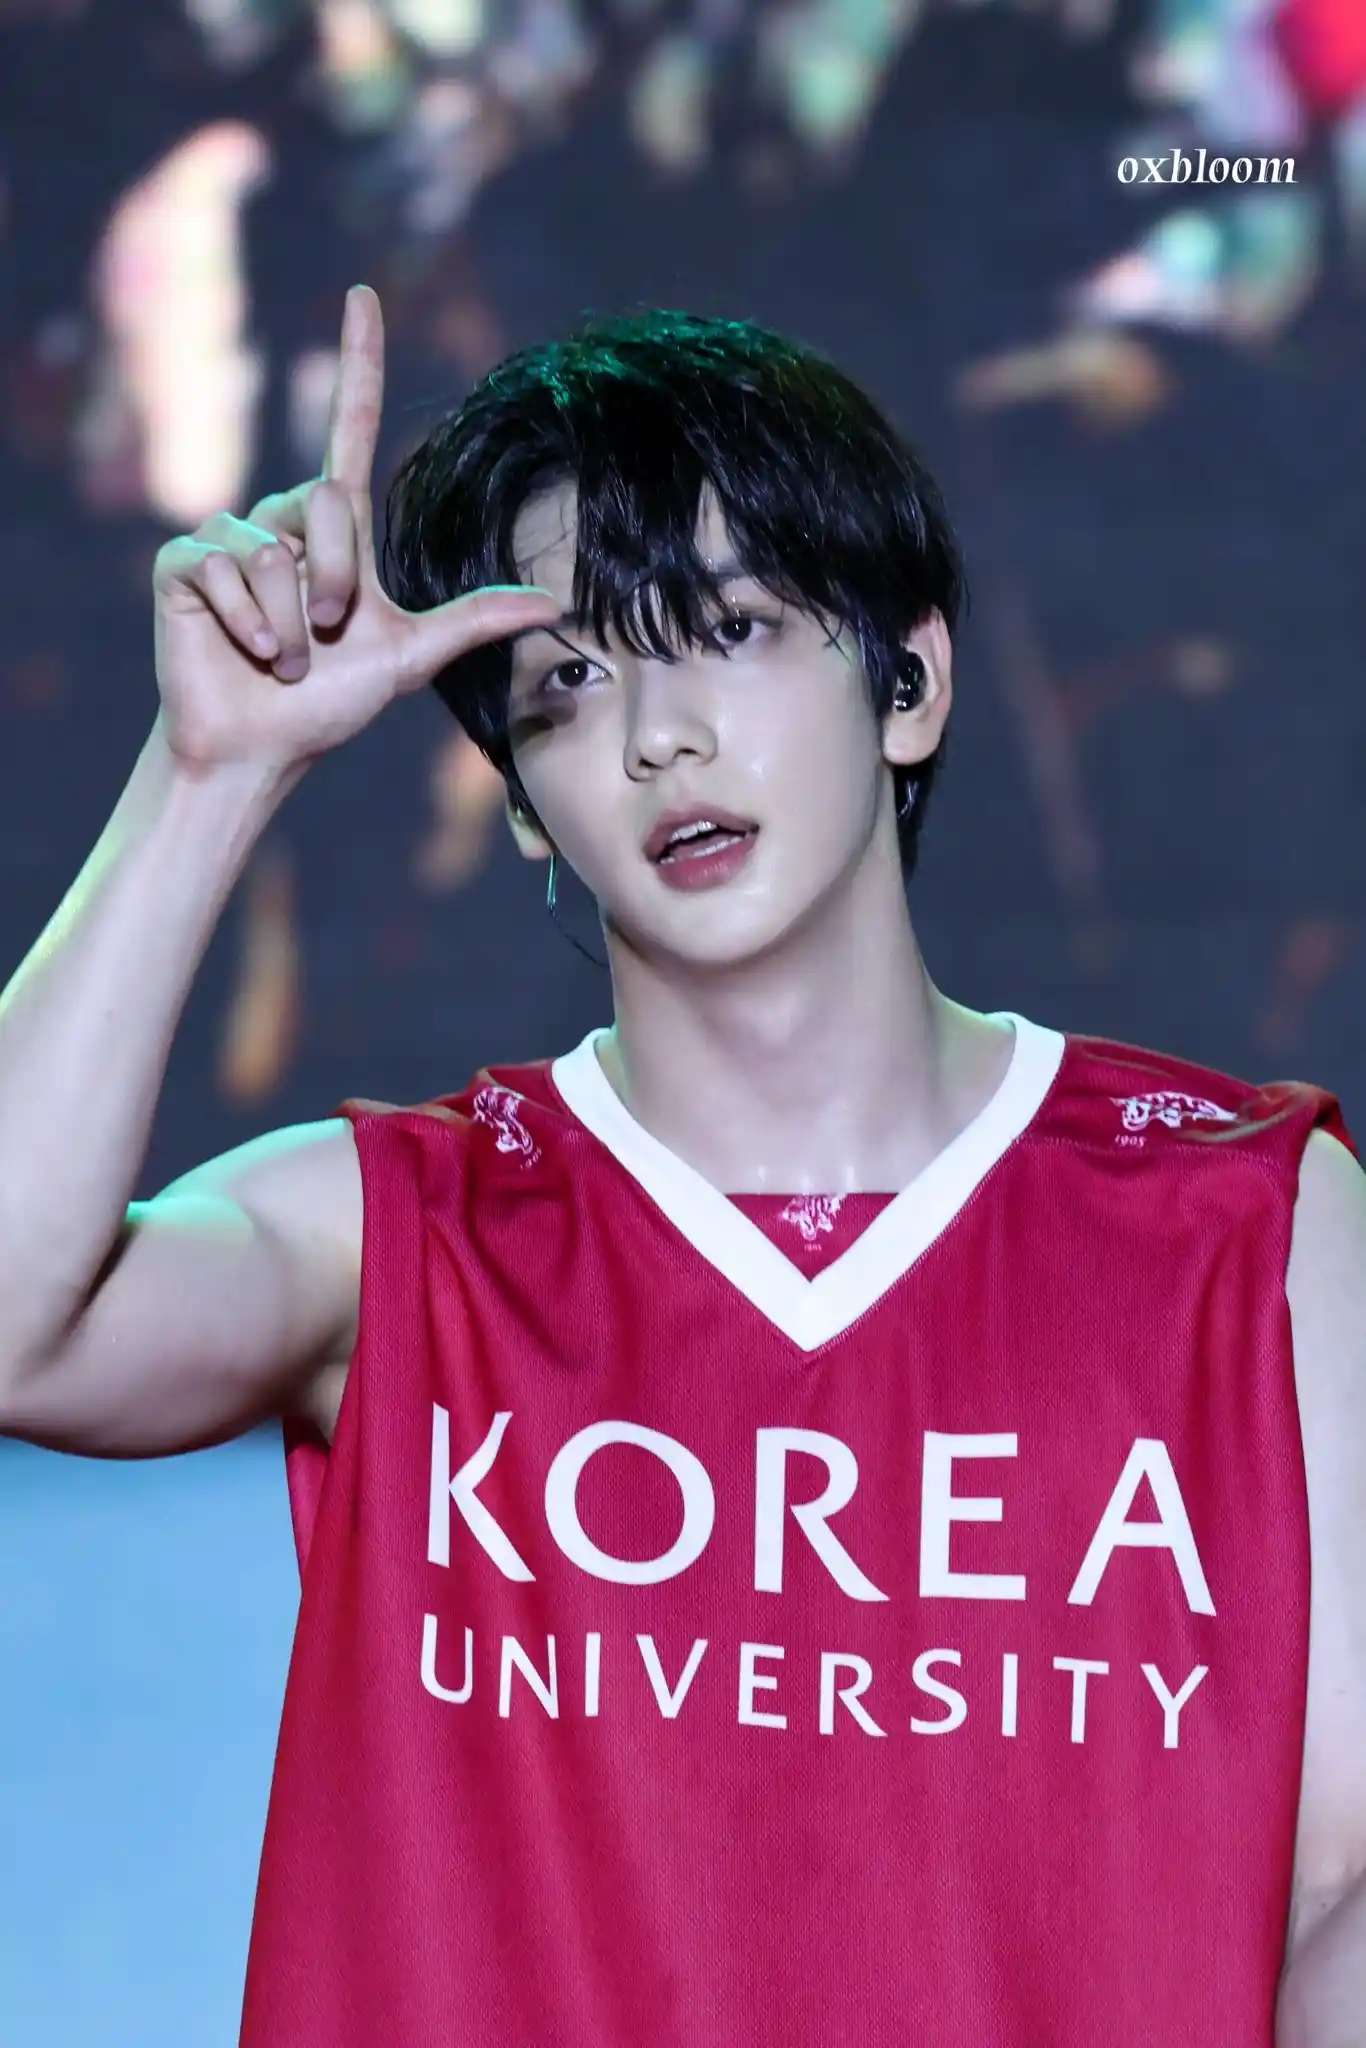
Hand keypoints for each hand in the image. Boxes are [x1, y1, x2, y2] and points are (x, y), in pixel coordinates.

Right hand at [151, 284, 557, 773]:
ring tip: (282, 659)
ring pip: (273, 548)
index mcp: (333, 530)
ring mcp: (228, 539)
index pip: (347, 427)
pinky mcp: (184, 564)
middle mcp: (281, 520)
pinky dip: (246, 622)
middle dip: (337, 582)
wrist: (259, 748)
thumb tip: (555, 604)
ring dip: (289, 622)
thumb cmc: (328, 706)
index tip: (364, 295)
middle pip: (326, 503)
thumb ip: (473, 621)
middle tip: (324, 638)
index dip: (357, 361)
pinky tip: (246, 651)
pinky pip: (224, 569)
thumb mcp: (411, 658)